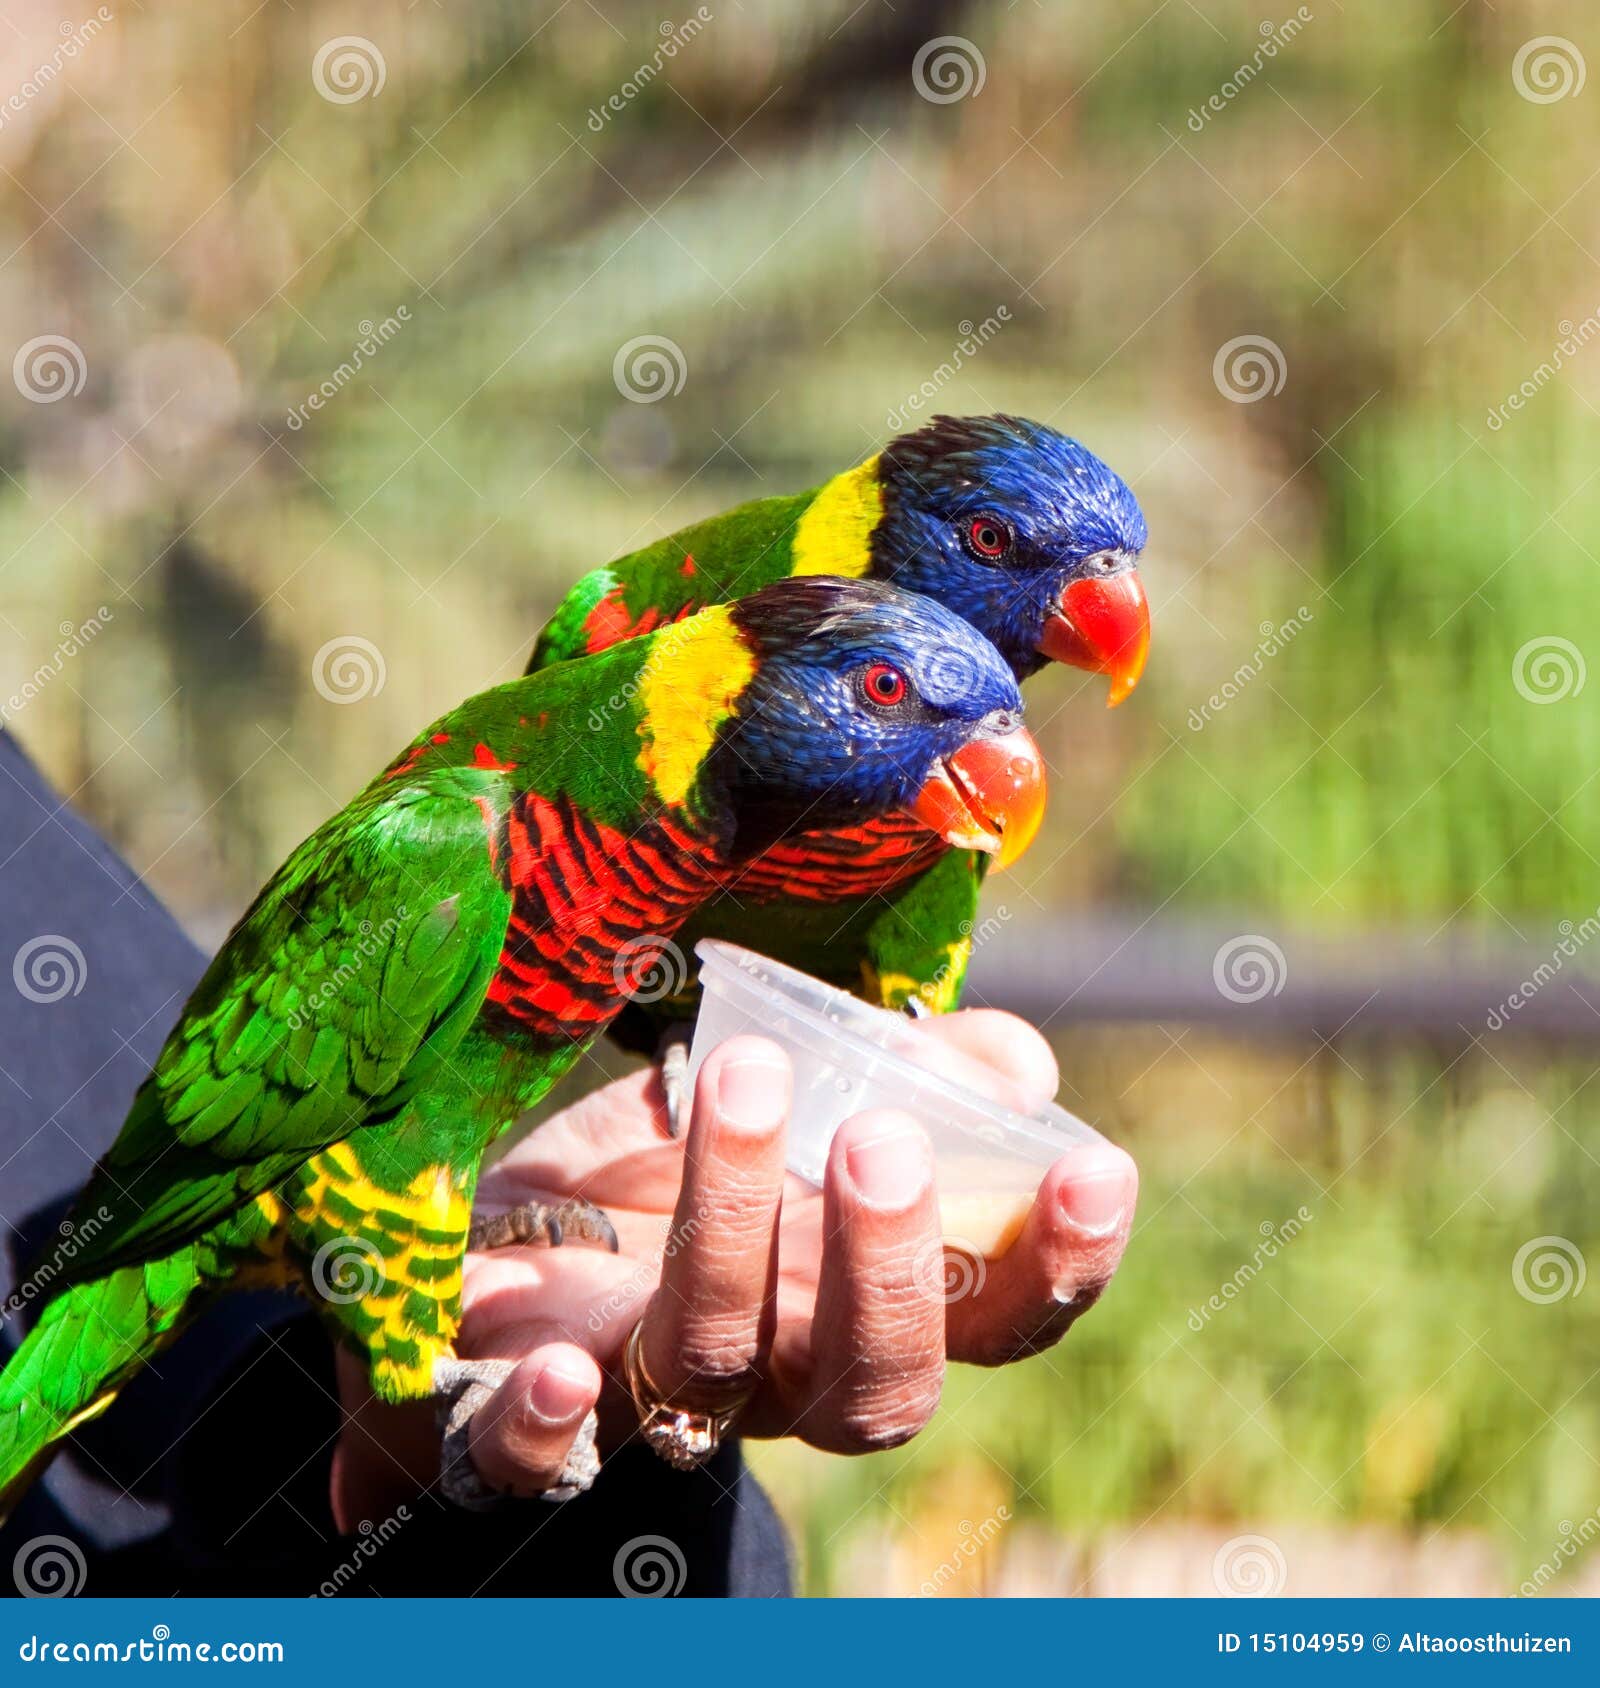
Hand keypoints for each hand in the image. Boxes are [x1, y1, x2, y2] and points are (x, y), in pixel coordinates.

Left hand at [329, 1011, 1136, 1522]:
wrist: (497, 1221)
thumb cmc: (677, 1160)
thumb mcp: (801, 1092)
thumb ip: (916, 1069)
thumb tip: (1015, 1064)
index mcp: (860, 1300)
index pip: (989, 1322)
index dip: (1054, 1267)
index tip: (1094, 1169)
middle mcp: (777, 1372)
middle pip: (872, 1384)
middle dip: (893, 1266)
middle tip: (887, 1136)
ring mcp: (651, 1397)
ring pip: (714, 1363)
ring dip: (738, 1232)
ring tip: (749, 1082)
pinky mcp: (512, 1407)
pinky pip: (523, 1462)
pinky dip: (545, 1433)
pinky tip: (561, 1370)